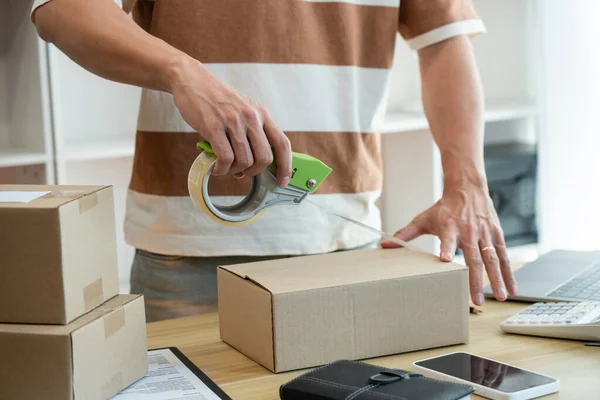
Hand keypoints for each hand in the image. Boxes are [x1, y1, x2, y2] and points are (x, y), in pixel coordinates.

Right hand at [169, 56, 291, 185]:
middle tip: (242, 172)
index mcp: (262, 114)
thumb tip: (256, 162)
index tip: (283, 181)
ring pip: (244, 161)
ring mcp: (233, 121)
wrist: (192, 80)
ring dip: (234, 171)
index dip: (286, 166)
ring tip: (226, 167)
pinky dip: (221, 169)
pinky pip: (225, 158)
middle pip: (264, 158)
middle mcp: (251, 117)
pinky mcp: (214, 126)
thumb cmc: (217, 99)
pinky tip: (216, 167)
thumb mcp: (244, 109)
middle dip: (254, 171)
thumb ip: (253, 131)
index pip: (282, 143)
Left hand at [381, 184, 517, 305]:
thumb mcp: (423, 219)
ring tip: (500, 297)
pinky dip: (509, 273)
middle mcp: (469, 230)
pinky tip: (512, 289)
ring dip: (497, 279)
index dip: (447, 248)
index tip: (445, 260)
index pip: (448, 239)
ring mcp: (485, 233)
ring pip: (492, 259)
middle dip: (475, 279)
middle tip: (476, 299)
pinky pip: (504, 256)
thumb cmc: (443, 208)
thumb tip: (384, 245)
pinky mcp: (497, 235)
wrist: (467, 188)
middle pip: (473, 257)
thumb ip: (405, 234)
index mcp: (450, 226)